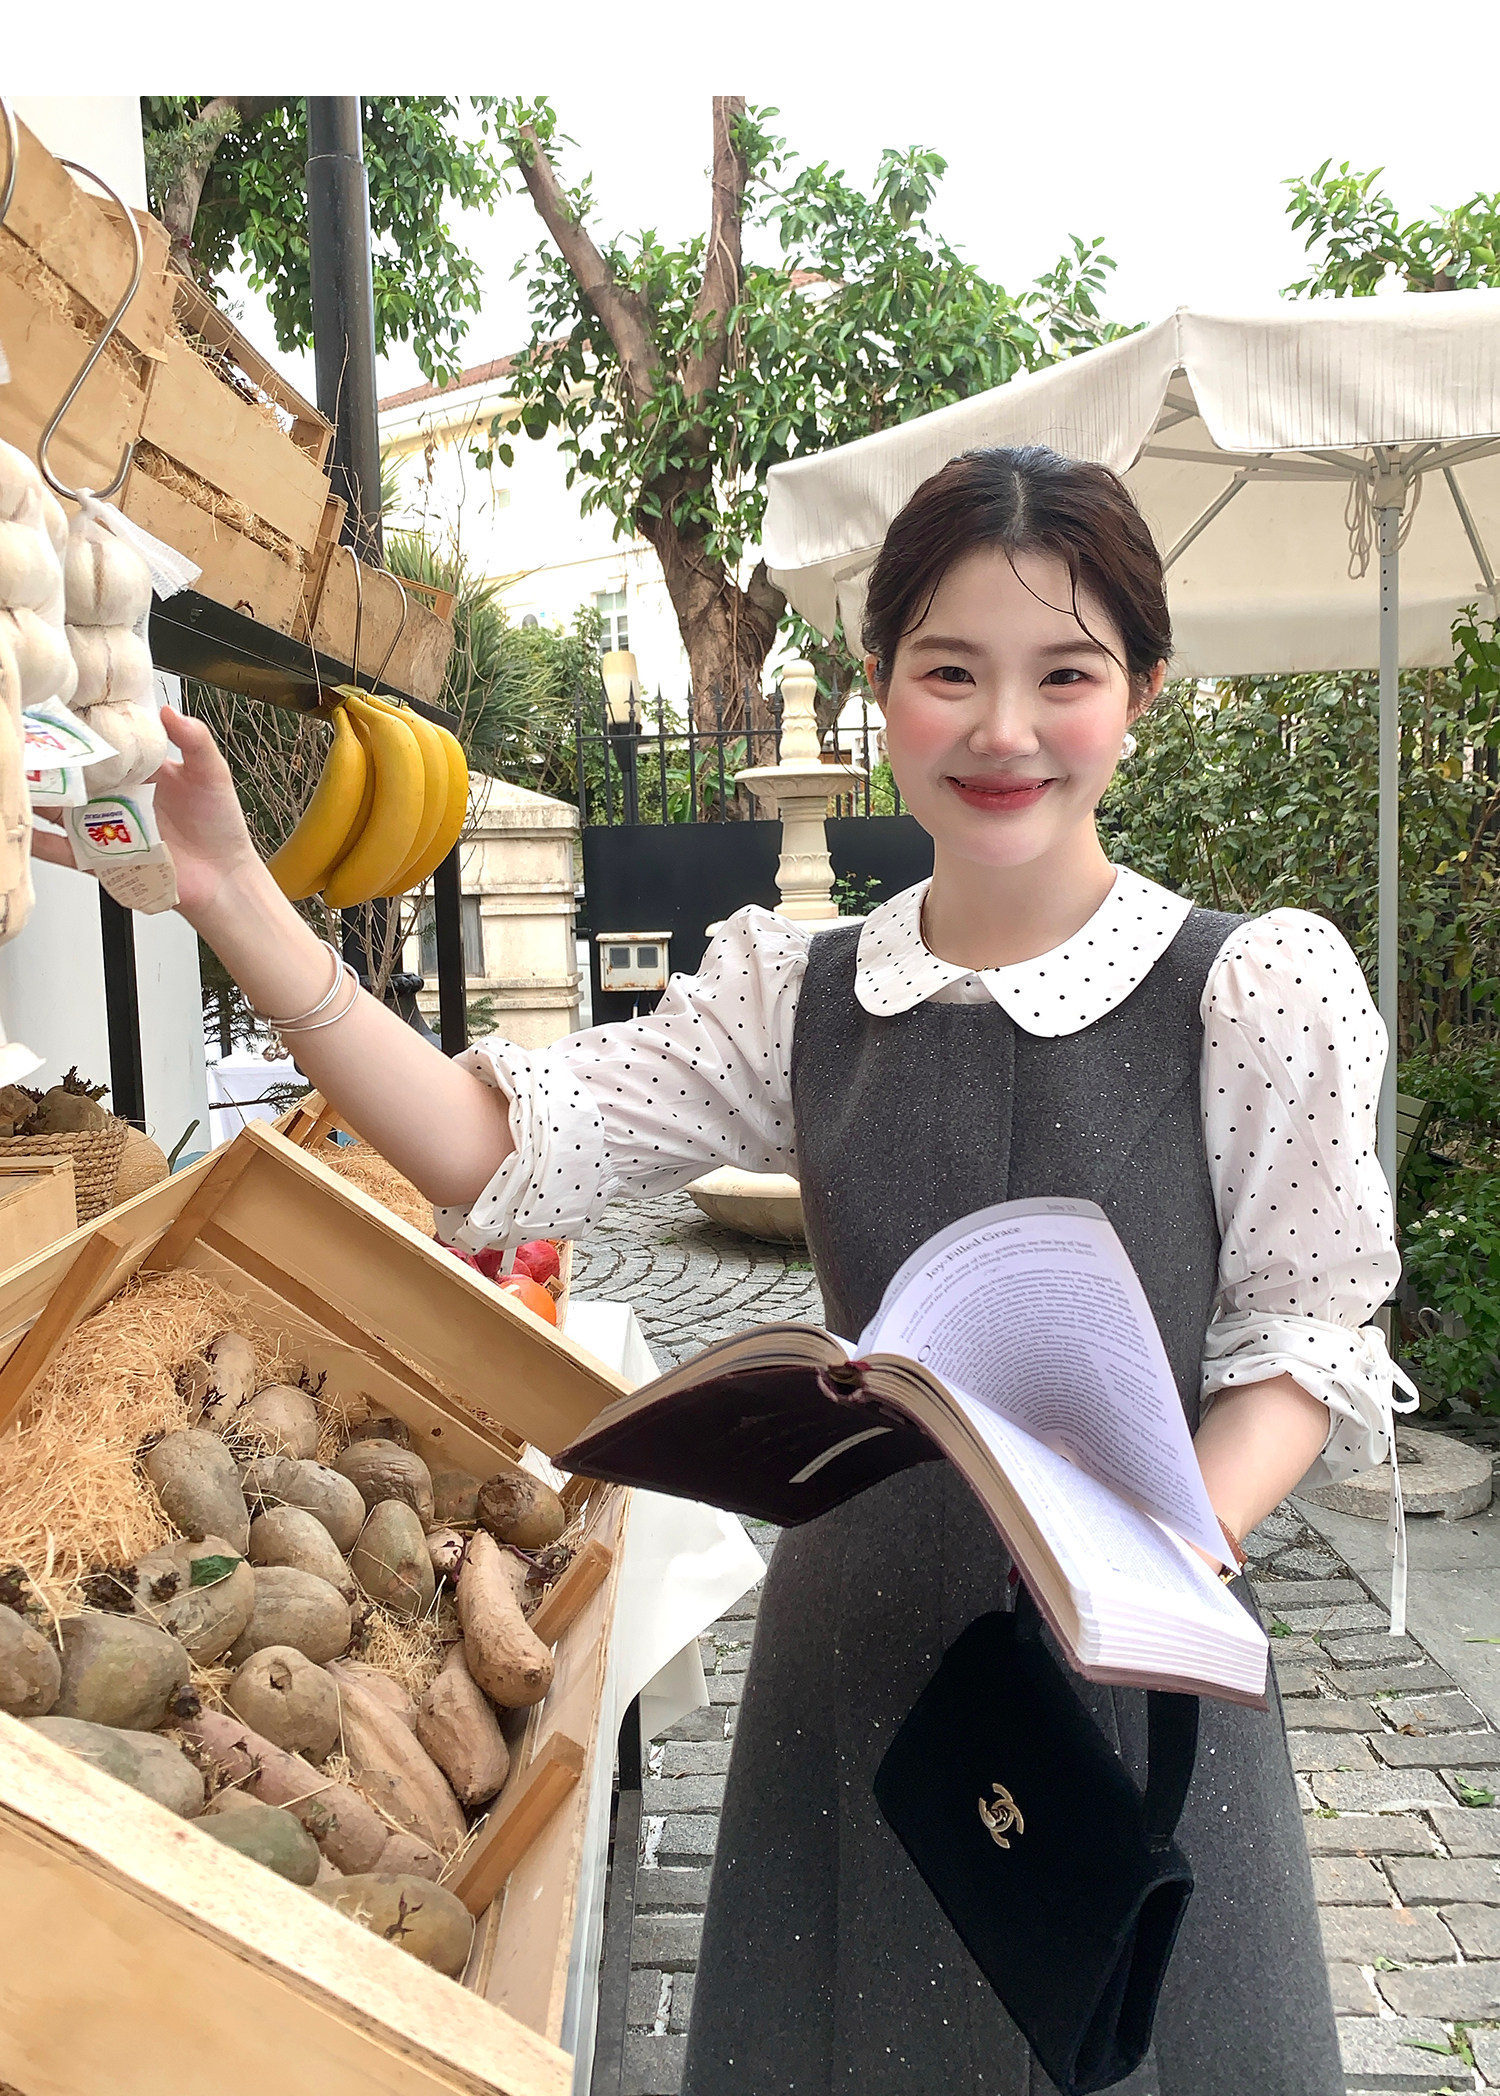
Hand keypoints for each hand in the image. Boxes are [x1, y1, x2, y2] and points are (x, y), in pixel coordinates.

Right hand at [30, 706, 262, 924]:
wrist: (222, 878)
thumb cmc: (219, 827)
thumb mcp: (211, 774)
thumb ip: (195, 741)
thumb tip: (170, 712)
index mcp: (143, 771)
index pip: (106, 745)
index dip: (86, 731)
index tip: (63, 716)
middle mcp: (120, 795)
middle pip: (78, 776)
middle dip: (55, 764)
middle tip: (35, 750)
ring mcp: (108, 826)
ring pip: (64, 809)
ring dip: (43, 798)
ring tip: (26, 784)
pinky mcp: (103, 856)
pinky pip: (67, 849)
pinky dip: (44, 843)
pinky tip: (28, 833)